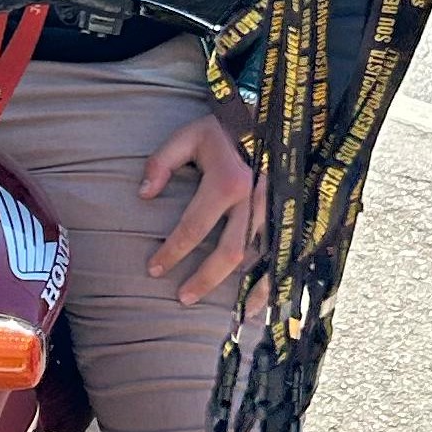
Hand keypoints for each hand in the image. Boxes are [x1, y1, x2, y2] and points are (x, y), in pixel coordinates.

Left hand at [142, 113, 267, 305]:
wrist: (268, 115)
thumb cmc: (222, 128)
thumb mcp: (187, 135)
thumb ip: (161, 162)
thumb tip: (144, 195)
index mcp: (227, 181)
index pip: (193, 227)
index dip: (172, 251)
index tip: (153, 269)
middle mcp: (255, 199)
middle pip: (229, 251)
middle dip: (205, 278)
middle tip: (182, 297)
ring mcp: (276, 208)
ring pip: (261, 257)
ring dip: (246, 288)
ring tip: (234, 315)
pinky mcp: (288, 212)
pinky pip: (283, 251)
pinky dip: (276, 278)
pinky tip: (268, 300)